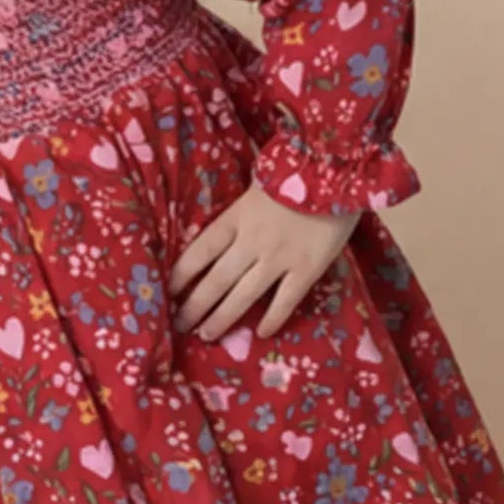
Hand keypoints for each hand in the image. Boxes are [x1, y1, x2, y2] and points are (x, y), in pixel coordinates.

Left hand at [169, 182, 361, 342]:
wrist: (336, 168)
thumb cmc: (295, 173)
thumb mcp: (256, 188)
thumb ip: (240, 213)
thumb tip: (224, 236)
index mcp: (236, 218)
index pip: (199, 252)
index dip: (181, 275)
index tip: (168, 292)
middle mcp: (251, 242)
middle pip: (215, 281)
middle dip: (194, 306)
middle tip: (180, 325)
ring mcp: (279, 258)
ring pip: (242, 296)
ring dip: (221, 319)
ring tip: (206, 335)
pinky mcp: (306, 269)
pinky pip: (285, 301)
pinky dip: (272, 319)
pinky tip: (260, 332)